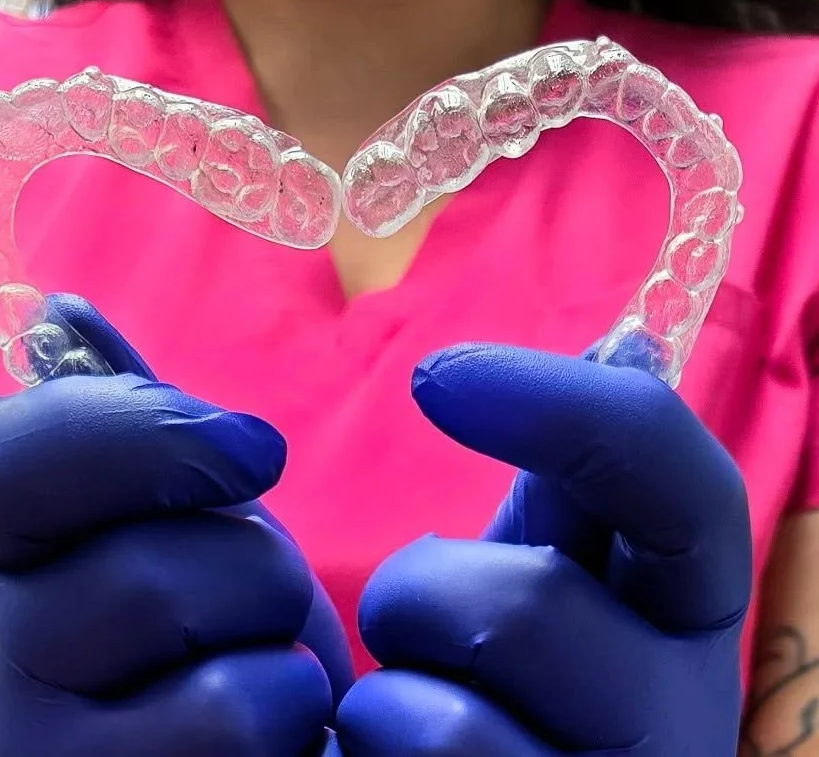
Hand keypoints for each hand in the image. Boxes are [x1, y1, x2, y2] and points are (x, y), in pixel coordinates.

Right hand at [0, 295, 352, 756]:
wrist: (260, 726)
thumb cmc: (221, 603)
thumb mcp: (183, 502)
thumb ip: (129, 425)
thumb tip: (60, 311)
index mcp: (5, 550)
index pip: (2, 460)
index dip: (138, 436)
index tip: (254, 451)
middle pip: (144, 578)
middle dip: (252, 570)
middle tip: (257, 594)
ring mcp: (44, 754)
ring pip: (215, 681)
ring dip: (282, 651)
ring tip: (266, 663)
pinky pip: (247, 740)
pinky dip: (296, 714)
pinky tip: (276, 721)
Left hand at [328, 343, 751, 755]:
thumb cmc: (516, 685)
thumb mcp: (554, 574)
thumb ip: (580, 476)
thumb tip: (631, 341)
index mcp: (689, 622)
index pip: (687, 495)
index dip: (572, 413)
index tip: (439, 377)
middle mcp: (683, 724)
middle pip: (525, 607)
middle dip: (421, 592)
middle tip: (409, 620)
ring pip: (446, 720)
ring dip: (387, 688)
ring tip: (402, 703)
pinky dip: (368, 749)